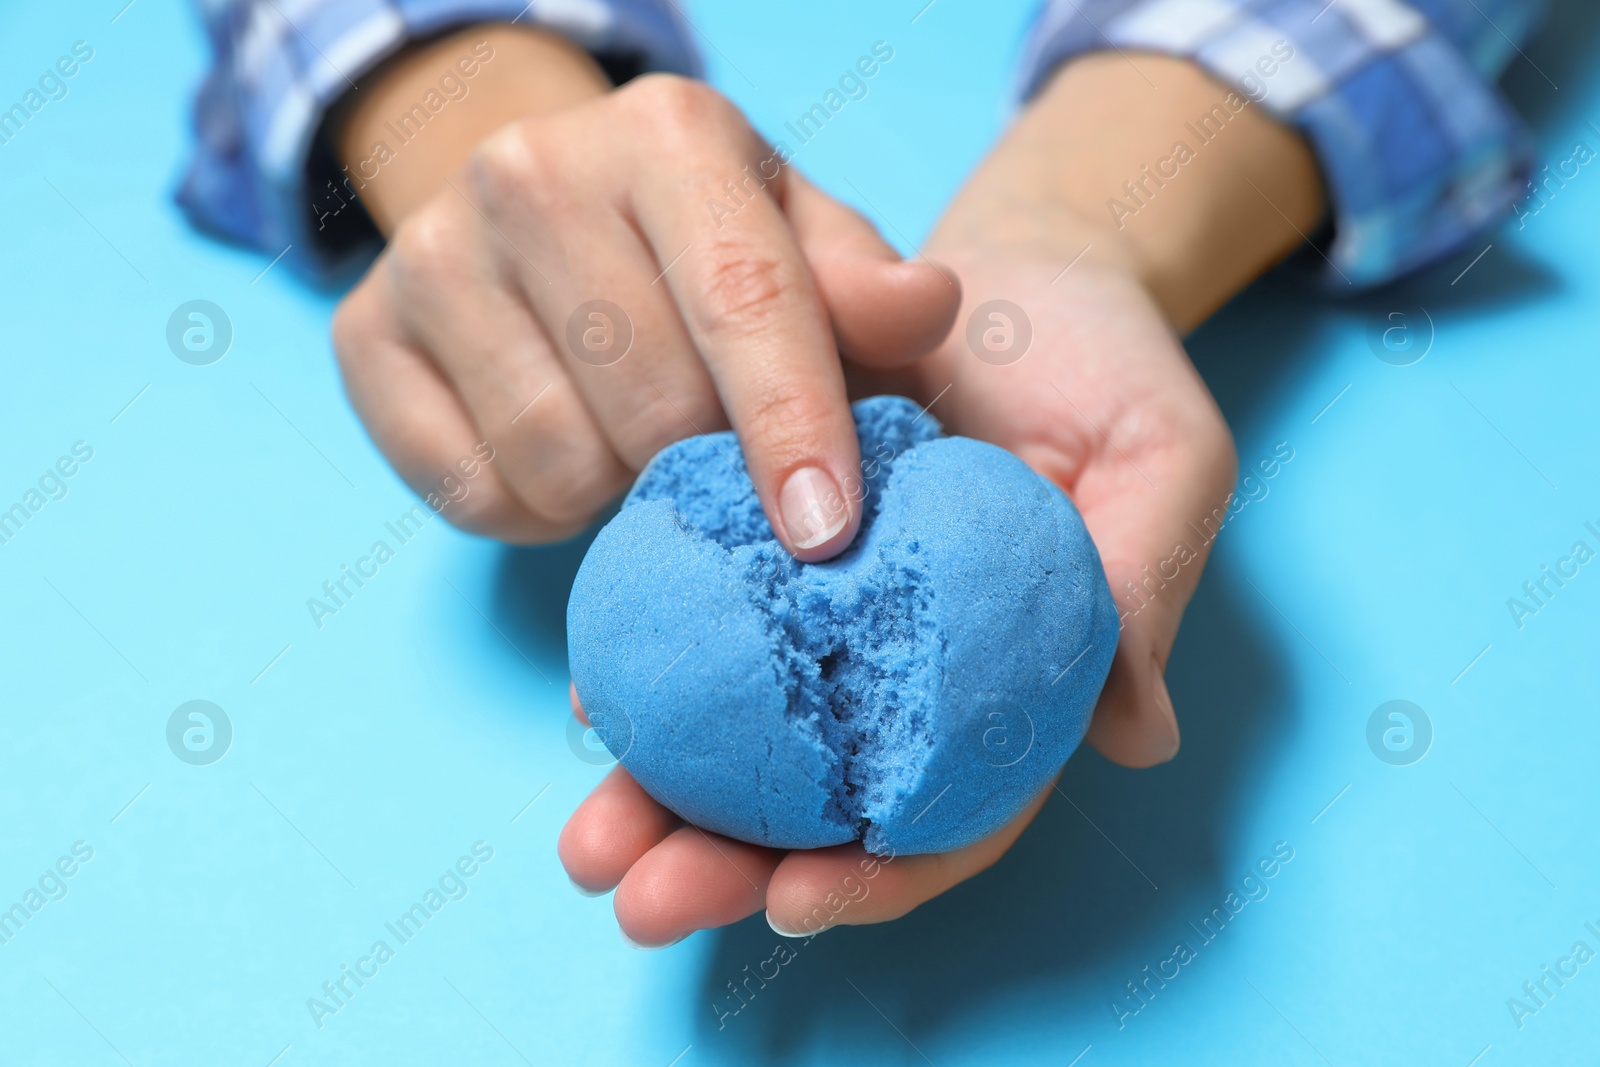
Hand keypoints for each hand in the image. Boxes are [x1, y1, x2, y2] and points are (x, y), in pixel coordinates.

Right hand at [330, 26, 957, 557]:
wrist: (544, 217)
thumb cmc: (705, 248)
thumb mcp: (801, 247)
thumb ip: (868, 291)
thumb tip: (924, 306)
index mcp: (668, 134)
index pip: (744, 300)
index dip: (792, 428)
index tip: (827, 535)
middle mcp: (533, 170)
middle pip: (652, 402)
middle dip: (707, 471)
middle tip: (716, 461)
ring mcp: (433, 250)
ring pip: (556, 459)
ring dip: (618, 495)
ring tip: (634, 447)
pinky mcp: (365, 335)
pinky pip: (470, 492)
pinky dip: (534, 512)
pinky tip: (562, 454)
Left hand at [559, 53, 1323, 942]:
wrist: (1016, 271)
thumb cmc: (1105, 365)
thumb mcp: (1160, 462)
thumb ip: (1142, 588)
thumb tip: (1141, 737)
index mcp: (1011, 684)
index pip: (955, 812)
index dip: (885, 873)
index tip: (796, 901)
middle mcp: (911, 675)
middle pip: (824, 806)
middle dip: (731, 868)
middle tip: (638, 902)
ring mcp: (834, 621)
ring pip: (748, 742)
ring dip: (662, 804)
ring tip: (585, 848)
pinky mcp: (771, 551)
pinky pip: (708, 629)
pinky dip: (653, 676)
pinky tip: (593, 703)